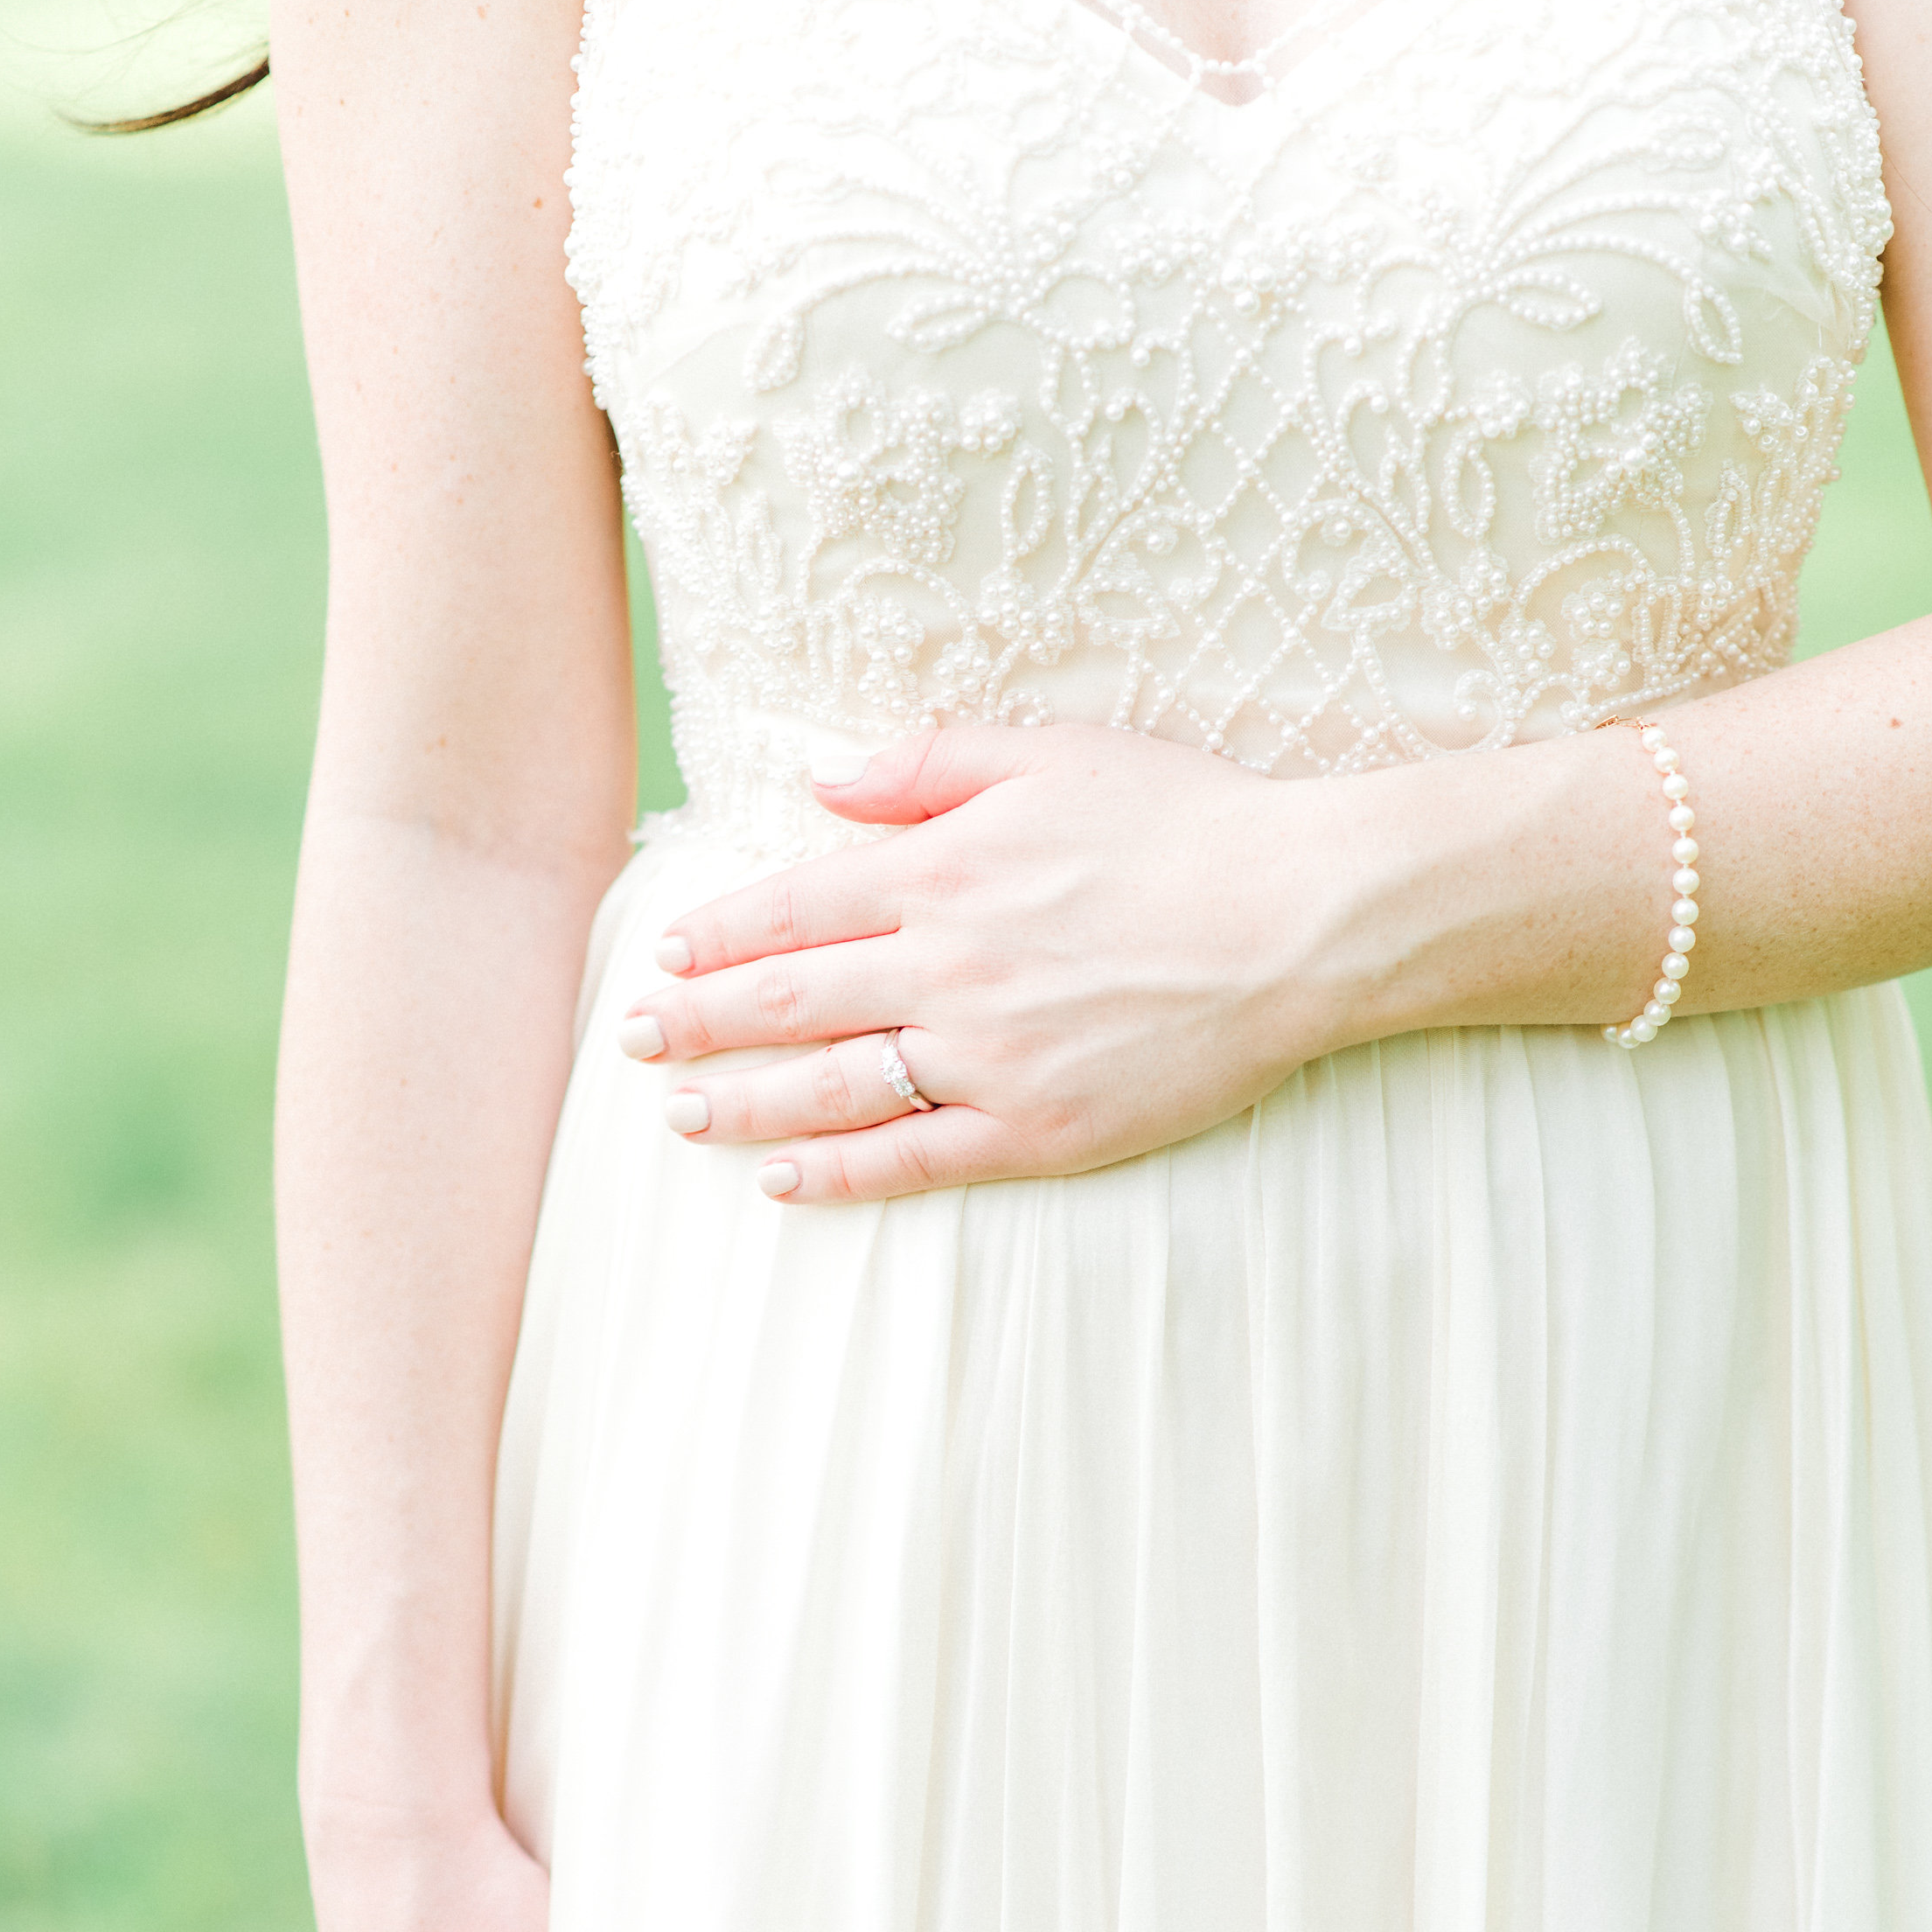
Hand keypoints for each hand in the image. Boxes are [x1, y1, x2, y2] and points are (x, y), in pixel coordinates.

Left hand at [615, 723, 1355, 1202]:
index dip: (719, 933)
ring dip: (742, 1103)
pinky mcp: (1036, 1129)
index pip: (793, 907)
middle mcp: (944, 969)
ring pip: (830, 1088)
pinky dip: (837, 1173)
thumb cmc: (1187, 822)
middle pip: (787, 1002)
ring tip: (680, 1115)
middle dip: (696, 1022)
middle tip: (633, 1039)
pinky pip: (912, 1160)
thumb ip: (930, 761)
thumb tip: (827, 780)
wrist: (1298, 920)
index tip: (666, 950)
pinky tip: (781, 1179)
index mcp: (940, 872)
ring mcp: (986, 1058)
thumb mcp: (1054, 752)